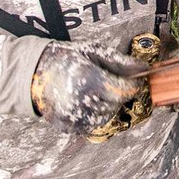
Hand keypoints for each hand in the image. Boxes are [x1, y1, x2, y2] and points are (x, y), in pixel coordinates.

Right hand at [31, 42, 145, 133]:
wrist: (34, 73)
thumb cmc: (66, 58)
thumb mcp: (94, 51)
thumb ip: (120, 62)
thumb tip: (144, 68)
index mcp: (88, 79)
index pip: (123, 90)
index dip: (132, 85)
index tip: (133, 79)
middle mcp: (80, 101)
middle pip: (116, 104)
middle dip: (118, 94)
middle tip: (108, 81)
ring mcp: (72, 116)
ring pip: (106, 116)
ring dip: (108, 105)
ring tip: (95, 90)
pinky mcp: (67, 127)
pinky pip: (91, 125)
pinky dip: (94, 114)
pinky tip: (86, 100)